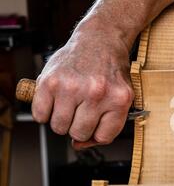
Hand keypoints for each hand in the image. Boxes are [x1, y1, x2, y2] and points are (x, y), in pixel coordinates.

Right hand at [32, 20, 133, 149]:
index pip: (103, 137)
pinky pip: (41, 115)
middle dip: (79, 125)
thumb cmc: (111, 73)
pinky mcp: (50, 81)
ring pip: (59, 127)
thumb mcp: (120, 98)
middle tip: (82, 109)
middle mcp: (96, 93)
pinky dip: (45, 111)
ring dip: (62, 120)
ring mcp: (72, 87)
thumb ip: (106, 125)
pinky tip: (56, 99)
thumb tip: (79, 145)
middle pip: (79, 133)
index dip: (98, 132)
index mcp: (119, 99)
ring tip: (70, 103)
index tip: (97, 121)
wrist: (99, 41)